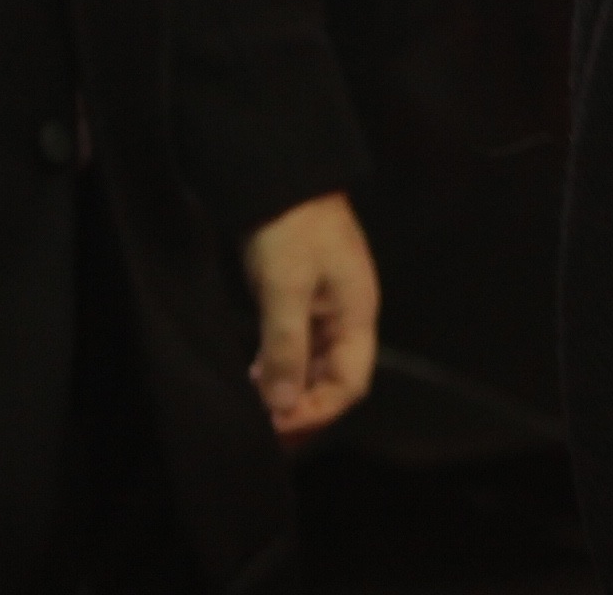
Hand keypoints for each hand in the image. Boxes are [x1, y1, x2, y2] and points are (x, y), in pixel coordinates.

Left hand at [242, 192, 379, 438]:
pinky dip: (280, 371)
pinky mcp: (303, 303)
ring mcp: (326, 310)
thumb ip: (286, 348)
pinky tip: (255, 380)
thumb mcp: (286, 288)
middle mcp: (347, 319)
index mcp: (357, 315)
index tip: (277, 424)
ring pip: (315, 368)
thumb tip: (283, 405)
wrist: (283, 180)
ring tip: (257, 414)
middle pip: (335, 381)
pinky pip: (299, 351)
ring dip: (290, 394)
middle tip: (265, 432)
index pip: (350, 383)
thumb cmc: (292, 230)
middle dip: (305, 410)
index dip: (318, 410)